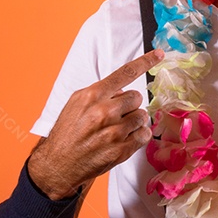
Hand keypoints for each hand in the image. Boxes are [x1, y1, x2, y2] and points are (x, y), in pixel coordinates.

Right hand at [28, 49, 164, 199]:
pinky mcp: (121, 150)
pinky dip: (138, 136)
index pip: (124, 73)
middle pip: (137, 97)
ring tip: (116, 129)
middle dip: (129, 105)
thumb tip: (123, 89)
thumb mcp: (76, 104)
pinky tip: (123, 139)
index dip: (145, 61)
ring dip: (134, 122)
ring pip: (142, 116)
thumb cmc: (68, 132)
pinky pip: (144, 135)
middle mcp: (104, 111)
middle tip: (116, 115)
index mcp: (92, 96)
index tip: (159, 54)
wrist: (59, 163)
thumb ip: (100, 92)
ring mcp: (114, 132)